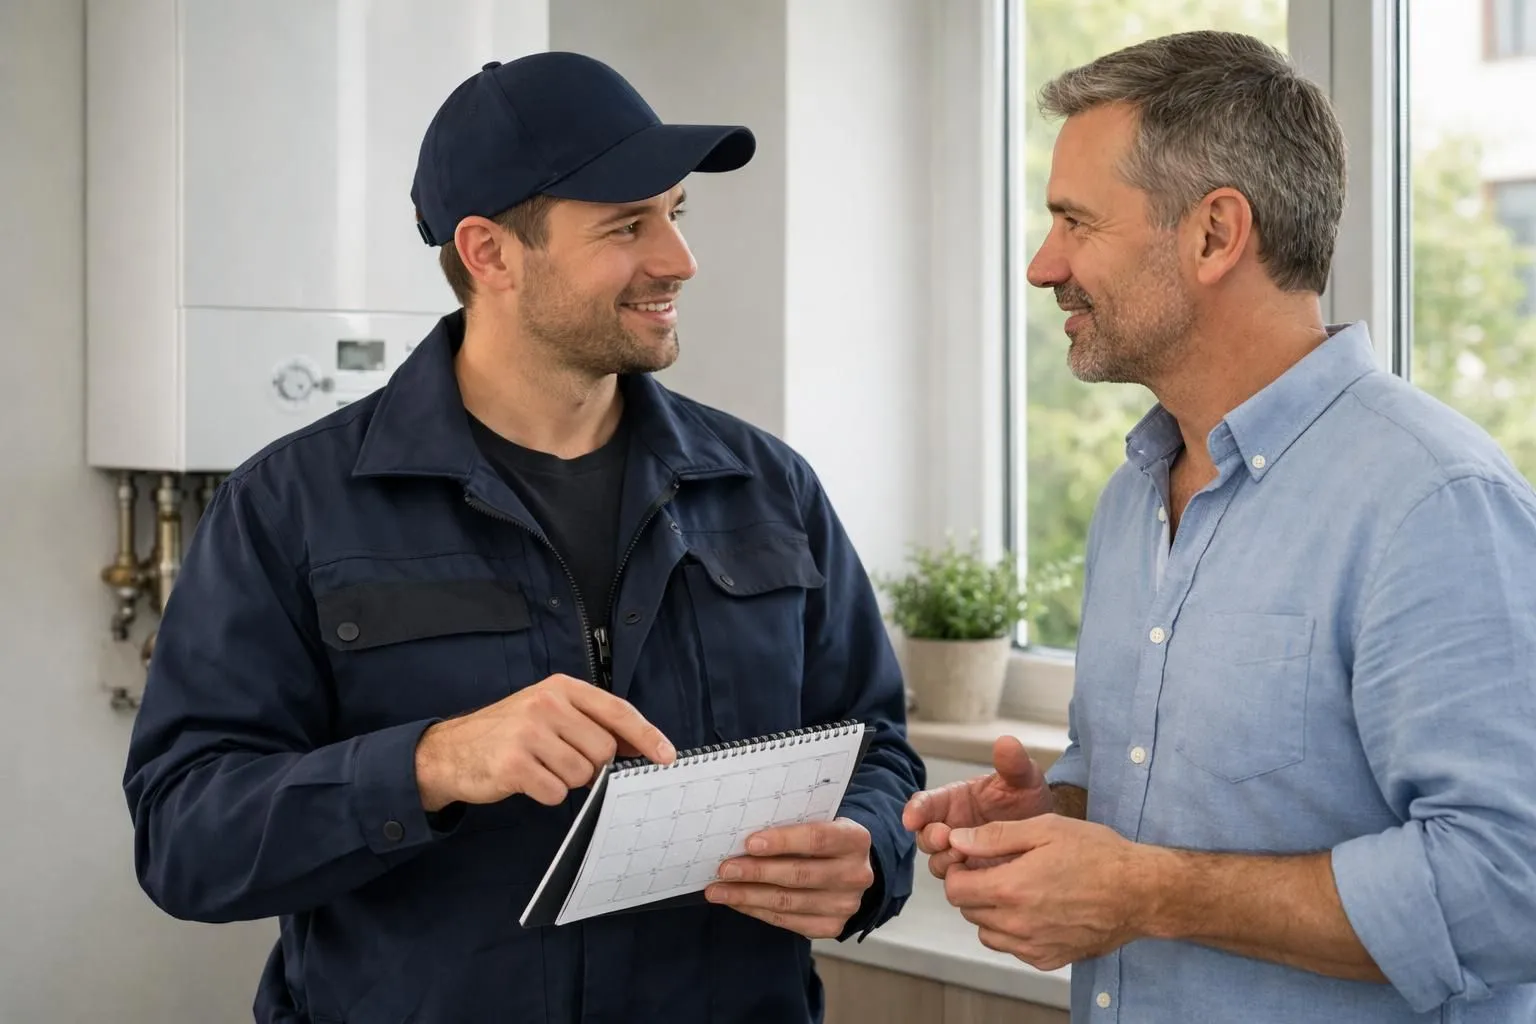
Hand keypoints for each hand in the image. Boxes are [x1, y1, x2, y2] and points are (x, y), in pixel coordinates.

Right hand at [414, 673, 674, 810]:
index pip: (616, 710)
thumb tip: (640, 747)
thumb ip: (590, 723)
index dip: (646, 735)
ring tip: (540, 767)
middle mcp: (546, 704)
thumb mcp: (549, 712)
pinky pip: (556, 793)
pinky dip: (546, 793)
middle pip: (603, 749)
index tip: (667, 755)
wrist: (449, 751)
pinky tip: (527, 780)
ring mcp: (528, 733)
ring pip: (582, 774)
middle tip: (561, 760)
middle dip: (591, 765)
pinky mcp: (513, 765)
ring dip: (567, 780)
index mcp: (561, 687)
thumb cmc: (509, 732)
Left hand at [704, 818, 874, 938]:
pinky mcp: (831, 926)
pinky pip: (786, 921)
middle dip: (756, 872)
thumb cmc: (823, 839)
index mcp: (855, 839)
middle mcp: (855, 874)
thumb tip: (743, 837)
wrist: (849, 869)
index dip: (782, 841)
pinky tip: (737, 901)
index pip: (817, 838)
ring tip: (718, 890)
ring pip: (788, 902)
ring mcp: (845, 904)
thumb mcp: (818, 822)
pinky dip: (757, 910)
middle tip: (724, 869)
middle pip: (799, 875)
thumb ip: (792, 825)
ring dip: (747, 896)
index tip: (749, 843)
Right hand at [901, 735, 1051, 878]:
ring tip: (965, 857)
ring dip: (945, 861)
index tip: (912, 818)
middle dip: (930, 837)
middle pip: (924, 837)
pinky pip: (958, 884)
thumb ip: (1013, 763)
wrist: (1048, 834)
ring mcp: (960, 855)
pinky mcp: (972, 878)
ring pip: (938, 863)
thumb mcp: (1023, 779)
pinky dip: (962, 882)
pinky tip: (978, 878)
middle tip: (947, 837)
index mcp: (953, 801)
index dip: (915, 809)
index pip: (925, 803)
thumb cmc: (1027, 799)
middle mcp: (950, 828)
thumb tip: (1006, 742)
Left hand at [941, 815, 1153, 970]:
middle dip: (974, 888)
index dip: (959, 870)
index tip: (973, 859)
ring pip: (988, 933)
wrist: (1140, 892)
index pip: (955, 889)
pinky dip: (1014, 931)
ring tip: (1018, 889)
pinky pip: (1013, 948)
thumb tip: (957, 840)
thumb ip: (995, 836)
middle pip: (969, 910)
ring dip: (991, 911)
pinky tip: (1035, 910)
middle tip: (999, 869)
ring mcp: (1033, 946)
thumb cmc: (1097, 854)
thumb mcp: (1045, 829)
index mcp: (1011, 888)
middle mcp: (1017, 924)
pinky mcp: (1049, 959)